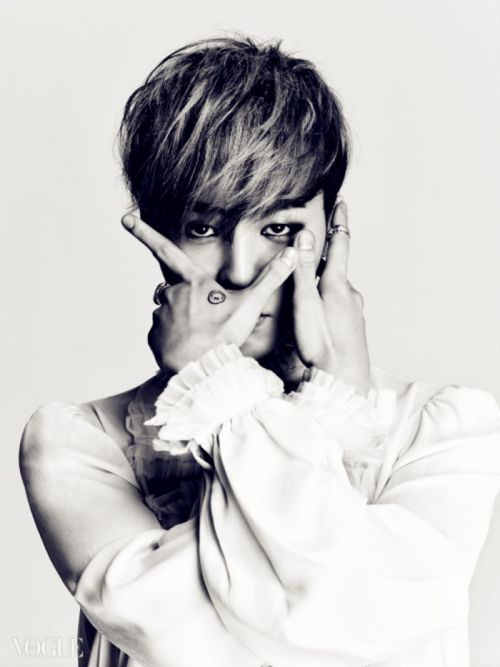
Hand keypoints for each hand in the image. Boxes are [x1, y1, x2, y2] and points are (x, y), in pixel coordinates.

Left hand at [121, 214, 297, 372]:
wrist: (203, 370)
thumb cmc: (225, 336)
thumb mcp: (251, 305)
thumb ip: (271, 278)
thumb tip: (293, 254)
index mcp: (193, 282)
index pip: (166, 250)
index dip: (145, 233)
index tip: (125, 219)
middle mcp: (172, 293)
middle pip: (178, 290)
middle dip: (191, 301)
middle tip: (211, 321)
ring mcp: (160, 315)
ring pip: (172, 311)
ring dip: (183, 320)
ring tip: (203, 336)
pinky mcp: (154, 335)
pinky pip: (164, 332)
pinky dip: (175, 337)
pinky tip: (190, 346)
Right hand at [292, 201, 370, 395]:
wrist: (343, 379)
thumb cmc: (321, 344)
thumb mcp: (306, 304)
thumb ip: (302, 271)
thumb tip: (304, 237)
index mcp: (337, 284)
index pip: (340, 244)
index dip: (339, 222)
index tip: (341, 204)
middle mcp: (350, 294)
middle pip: (336, 266)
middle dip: (324, 255)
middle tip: (312, 245)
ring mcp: (354, 311)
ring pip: (336, 287)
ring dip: (323, 281)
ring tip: (308, 285)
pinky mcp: (353, 326)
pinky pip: (339, 304)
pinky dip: (327, 300)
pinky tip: (318, 314)